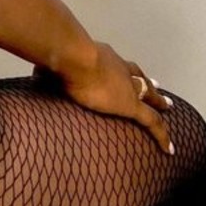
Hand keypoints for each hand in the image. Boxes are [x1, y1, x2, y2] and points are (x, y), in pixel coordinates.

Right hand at [35, 43, 175, 153]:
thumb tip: (36, 76)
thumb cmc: (61, 58)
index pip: (117, 63)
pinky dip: (162, 135)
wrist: (74, 57)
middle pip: (138, 75)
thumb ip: (48, 71)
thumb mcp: (54, 64)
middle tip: (157, 86)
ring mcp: (127, 86)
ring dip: (158, 100)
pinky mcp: (132, 106)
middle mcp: (118, 67)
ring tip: (168, 107)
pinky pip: (152, 122)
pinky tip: (169, 148)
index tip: (130, 73)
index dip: (125, 69)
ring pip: (148, 94)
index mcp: (101, 56)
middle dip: (147, 82)